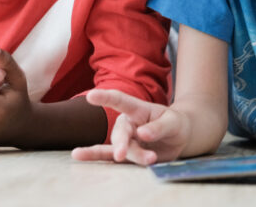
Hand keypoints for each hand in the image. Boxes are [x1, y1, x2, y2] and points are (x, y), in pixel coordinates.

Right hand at [71, 89, 189, 165]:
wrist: (178, 138)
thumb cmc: (174, 124)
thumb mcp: (173, 122)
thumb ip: (159, 127)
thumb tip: (142, 134)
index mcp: (138, 109)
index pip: (120, 101)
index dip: (105, 98)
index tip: (91, 96)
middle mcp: (128, 123)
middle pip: (120, 132)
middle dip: (121, 143)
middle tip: (123, 154)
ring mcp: (125, 139)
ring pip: (120, 148)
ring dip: (128, 155)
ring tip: (143, 158)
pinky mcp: (126, 153)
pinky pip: (109, 156)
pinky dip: (94, 157)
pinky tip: (77, 155)